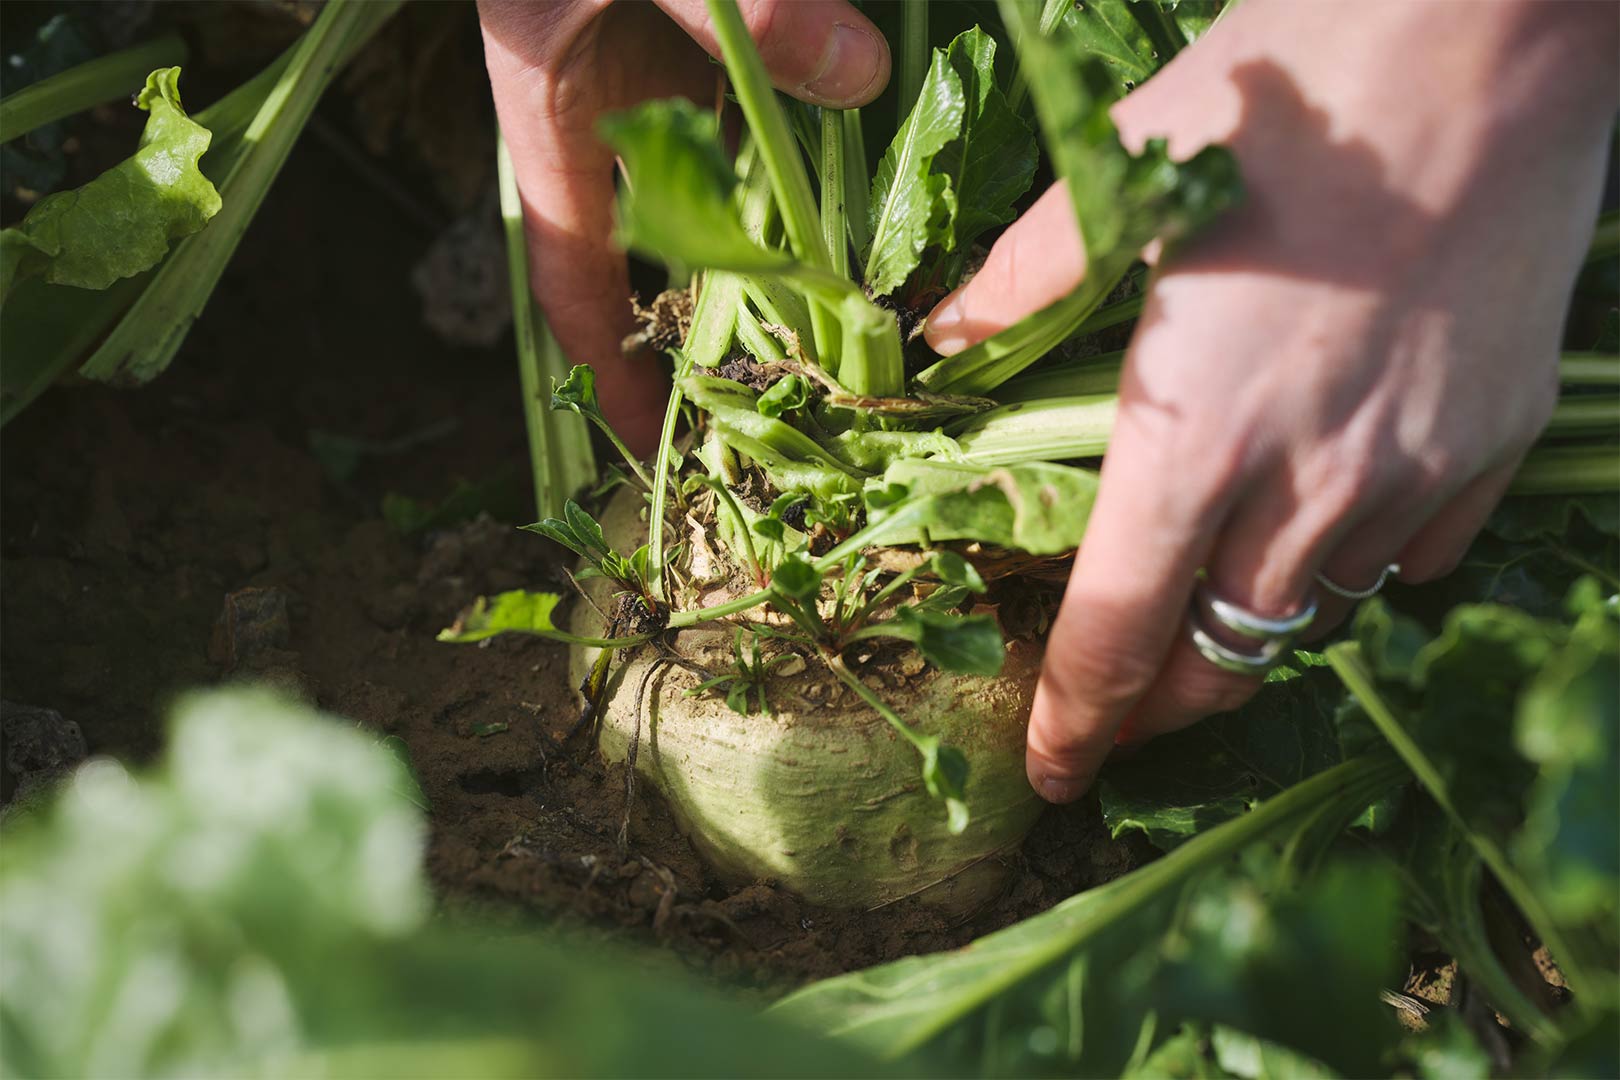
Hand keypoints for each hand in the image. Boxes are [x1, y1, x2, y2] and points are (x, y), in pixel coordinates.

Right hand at [479, 0, 890, 454]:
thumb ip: (741, 2)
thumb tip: (859, 76)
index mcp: (558, 120)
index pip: (576, 277)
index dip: (609, 370)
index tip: (649, 444)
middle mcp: (610, 113)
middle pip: (669, 250)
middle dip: (728, 320)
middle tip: (802, 388)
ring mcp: (661, 72)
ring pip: (732, 182)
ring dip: (790, 232)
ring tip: (861, 303)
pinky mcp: (707, 25)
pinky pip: (768, 106)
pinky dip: (815, 141)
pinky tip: (882, 157)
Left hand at [923, 0, 1617, 801]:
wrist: (1490, 32)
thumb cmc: (1285, 96)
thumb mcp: (1121, 180)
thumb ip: (1018, 282)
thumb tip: (939, 338)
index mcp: (1193, 438)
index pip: (1115, 630)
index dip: (1075, 718)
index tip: (1051, 772)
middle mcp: (1305, 486)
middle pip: (1220, 659)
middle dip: (1159, 704)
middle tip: (1120, 706)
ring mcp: (1409, 473)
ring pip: (1314, 615)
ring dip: (1249, 631)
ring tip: (1213, 609)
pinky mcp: (1489, 444)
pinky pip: (1412, 556)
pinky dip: (1355, 563)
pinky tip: (1328, 516)